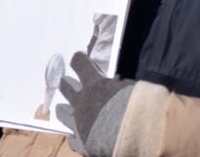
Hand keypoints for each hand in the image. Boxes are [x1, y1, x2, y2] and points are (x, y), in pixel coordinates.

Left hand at [56, 35, 132, 155]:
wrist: (130, 137)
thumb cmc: (137, 108)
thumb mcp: (133, 89)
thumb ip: (121, 86)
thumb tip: (118, 83)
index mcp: (95, 84)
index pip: (81, 64)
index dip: (78, 60)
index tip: (76, 57)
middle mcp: (82, 101)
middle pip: (66, 88)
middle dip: (65, 84)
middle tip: (64, 82)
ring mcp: (78, 121)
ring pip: (62, 112)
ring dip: (63, 109)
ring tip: (62, 108)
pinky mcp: (80, 142)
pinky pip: (71, 138)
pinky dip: (74, 136)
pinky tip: (75, 136)